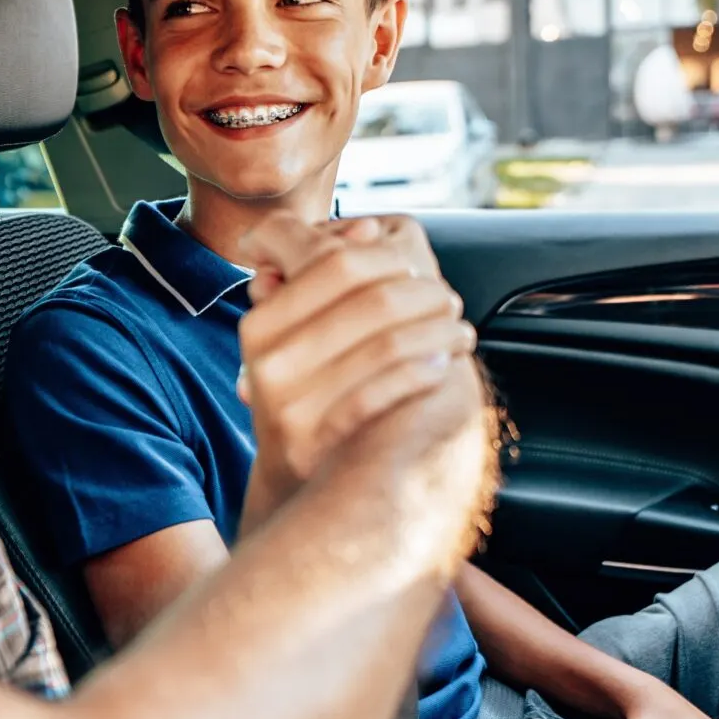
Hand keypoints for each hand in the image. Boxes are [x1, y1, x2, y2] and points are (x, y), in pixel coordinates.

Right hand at [234, 214, 478, 515]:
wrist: (305, 491)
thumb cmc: (320, 400)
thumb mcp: (308, 337)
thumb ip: (330, 275)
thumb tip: (369, 227)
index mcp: (261, 323)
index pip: (324, 254)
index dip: (375, 245)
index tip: (405, 260)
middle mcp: (266, 358)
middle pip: (360, 284)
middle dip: (416, 282)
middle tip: (445, 297)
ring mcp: (287, 402)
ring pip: (383, 336)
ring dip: (436, 328)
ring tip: (457, 333)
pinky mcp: (315, 441)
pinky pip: (382, 391)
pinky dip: (421, 372)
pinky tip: (441, 368)